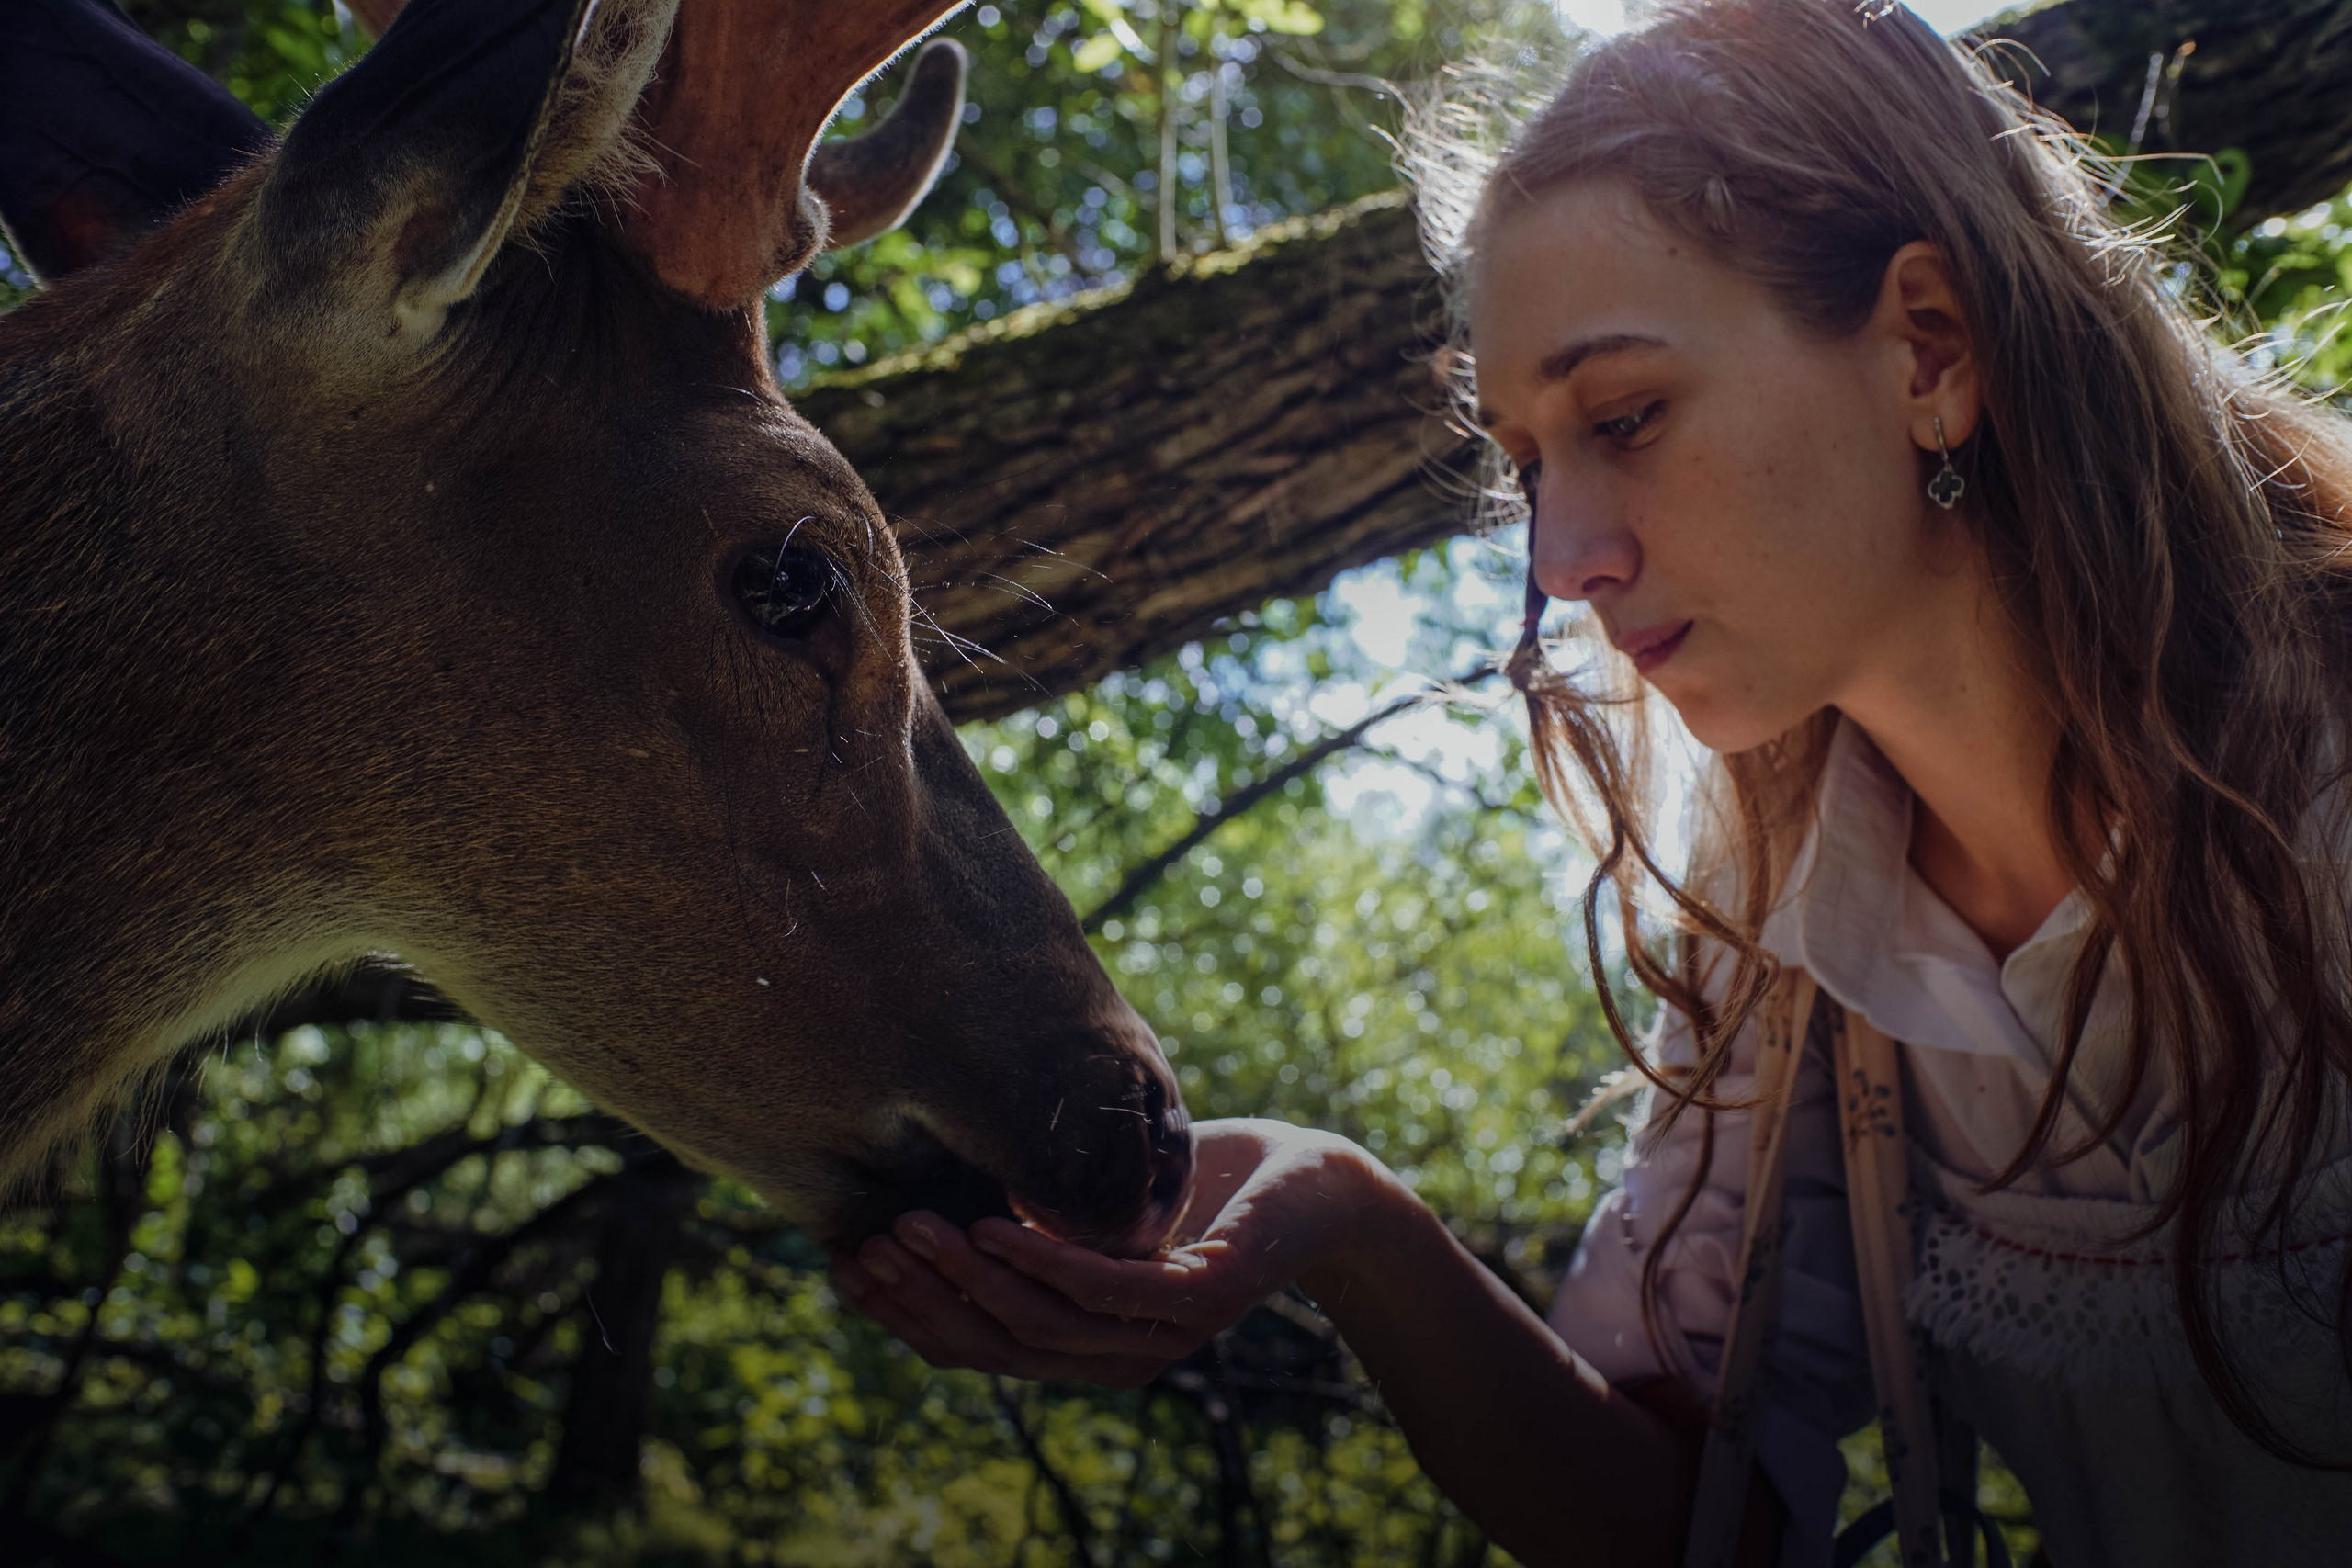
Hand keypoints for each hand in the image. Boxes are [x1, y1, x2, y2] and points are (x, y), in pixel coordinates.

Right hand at [830, 1118, 1391, 1387]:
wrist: (1313, 1182)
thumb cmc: (1195, 1185)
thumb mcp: (1089, 1203)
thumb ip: (1025, 1222)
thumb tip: (925, 1195)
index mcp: (1083, 1346)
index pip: (976, 1347)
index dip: (905, 1315)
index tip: (843, 1267)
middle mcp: (1117, 1358)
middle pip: (997, 1343)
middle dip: (922, 1298)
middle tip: (865, 1248)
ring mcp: (1162, 1336)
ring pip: (1042, 1322)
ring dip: (969, 1275)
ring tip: (914, 1226)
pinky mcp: (1202, 1297)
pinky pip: (1106, 1288)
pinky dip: (1043, 1259)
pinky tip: (994, 1224)